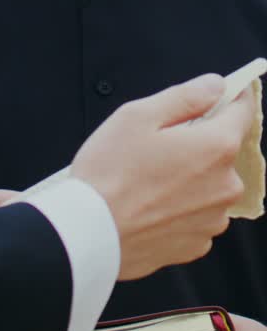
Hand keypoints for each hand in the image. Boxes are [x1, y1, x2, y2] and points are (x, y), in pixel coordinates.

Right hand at [70, 74, 253, 279]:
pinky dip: (179, 207)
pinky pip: (196, 215)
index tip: (225, 92)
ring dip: (188, 178)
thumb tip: (214, 86)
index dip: (232, 97)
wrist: (88, 235)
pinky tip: (149, 204)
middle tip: (156, 146)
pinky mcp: (196, 244)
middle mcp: (225, 186)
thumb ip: (184, 97)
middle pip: (221, 151)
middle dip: (196, 143)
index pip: (242, 112)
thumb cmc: (108, 176)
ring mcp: (212, 219)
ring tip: (147, 180)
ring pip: (208, 185)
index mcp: (216, 148)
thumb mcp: (137, 116)